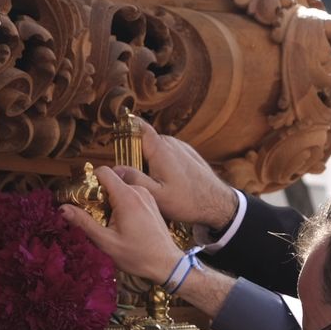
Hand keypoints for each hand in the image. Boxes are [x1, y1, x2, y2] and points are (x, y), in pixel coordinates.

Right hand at [60, 166, 182, 283]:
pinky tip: (121, 223)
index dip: (89, 181)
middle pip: (111, 180)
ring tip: (107, 222)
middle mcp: (138, 191)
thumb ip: (84, 223)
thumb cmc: (138, 256)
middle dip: (98, 194)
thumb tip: (63, 209)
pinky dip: (121, 203)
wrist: (167, 264)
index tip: (82, 197)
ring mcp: (146, 196)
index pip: (103, 172)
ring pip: (120, 188)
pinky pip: (130, 194)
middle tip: (92, 215)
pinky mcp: (151, 202)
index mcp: (127, 197)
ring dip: (109, 200)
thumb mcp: (106, 242)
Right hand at [110, 120, 238, 228]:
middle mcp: (171, 143)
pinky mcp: (187, 154)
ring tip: (151, 183)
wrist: (217, 203)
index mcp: (160, 149)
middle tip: (131, 177)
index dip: (123, 127)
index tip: (113, 131)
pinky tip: (166, 183)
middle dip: (134, 155)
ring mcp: (180, 147)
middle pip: (143, 142)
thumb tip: (115, 168)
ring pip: (155, 149)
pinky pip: (167, 154)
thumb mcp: (156, 196)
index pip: (137, 126)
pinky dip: (161, 164)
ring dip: (148, 162)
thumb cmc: (187, 202)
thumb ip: (134, 180)